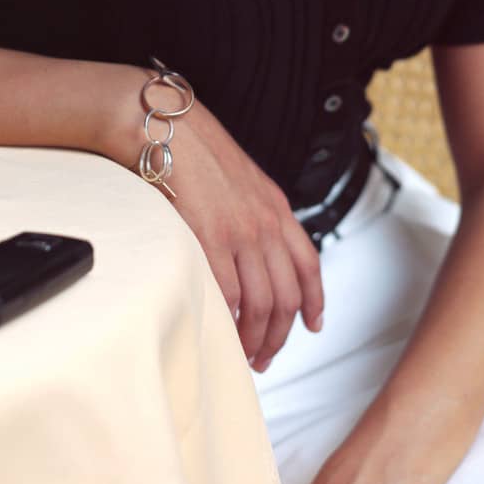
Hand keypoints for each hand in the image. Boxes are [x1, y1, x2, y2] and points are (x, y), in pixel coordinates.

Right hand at [105, 70, 323, 368]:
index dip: (316, 301)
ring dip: (256, 337)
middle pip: (287, 295)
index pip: (308, 264)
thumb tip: (252, 247)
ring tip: (244, 354)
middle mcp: (266, 223)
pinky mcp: (210, 238)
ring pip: (262, 303)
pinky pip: (227, 294)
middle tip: (265, 357)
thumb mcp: (242, 178)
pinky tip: (223, 332)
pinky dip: (229, 321)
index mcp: (277, 208)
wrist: (167, 126)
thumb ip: (255, 211)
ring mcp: (240, 232)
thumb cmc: (195, 149)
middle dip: (280, 335)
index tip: (313, 326)